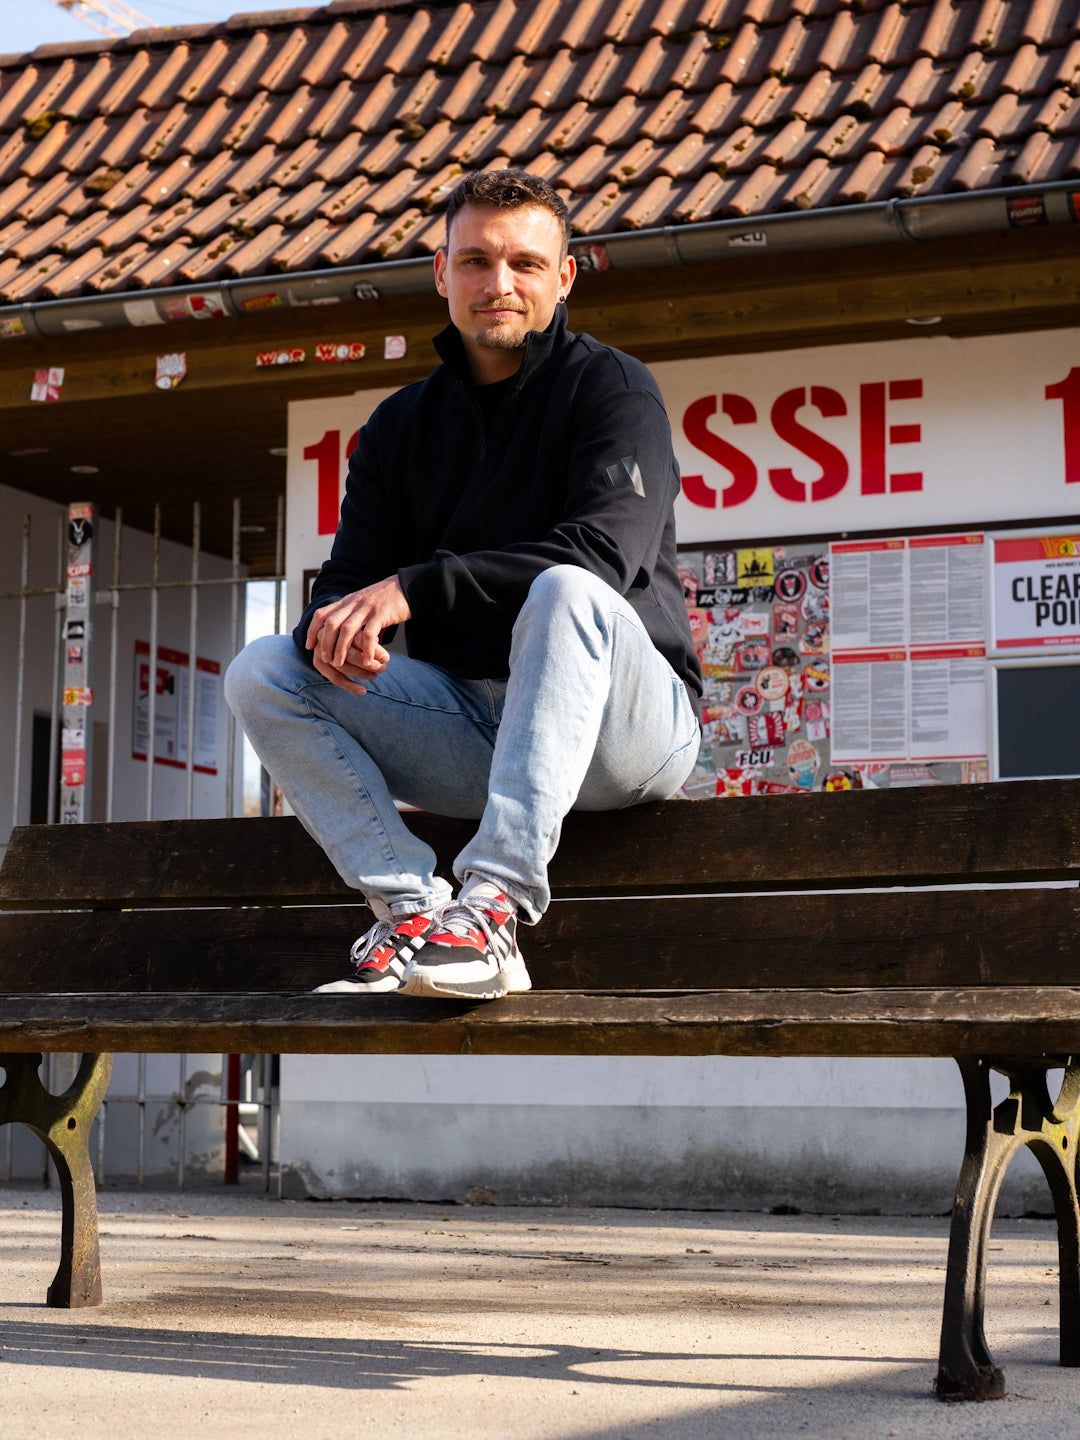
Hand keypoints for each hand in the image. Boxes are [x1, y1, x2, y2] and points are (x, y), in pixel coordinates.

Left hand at [306, 576, 411, 693]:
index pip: (322, 614)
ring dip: (340, 648)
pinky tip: (366, 661)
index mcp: (347, 601)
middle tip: (325, 659)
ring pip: (347, 629)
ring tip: (339, 663)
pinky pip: (370, 634)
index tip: (309, 646)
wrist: (407, 587)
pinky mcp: (381, 614)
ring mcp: (367, 608)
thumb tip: (339, 633)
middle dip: (325, 643)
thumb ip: (350, 614)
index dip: (312, 630)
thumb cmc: (385, 600)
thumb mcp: (362, 602)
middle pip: (331, 623)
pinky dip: (366, 649)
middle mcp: (353, 603)